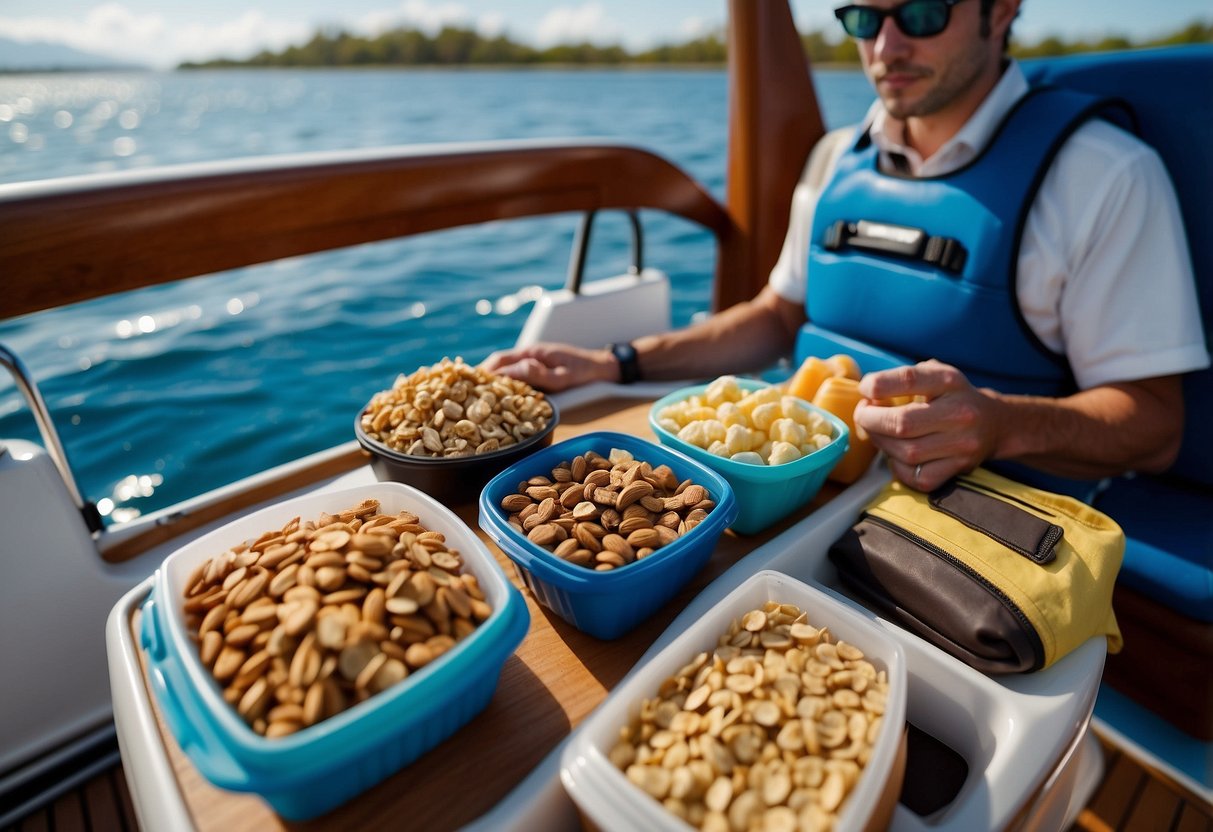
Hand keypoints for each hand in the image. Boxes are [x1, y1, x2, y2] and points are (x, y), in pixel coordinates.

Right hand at [481, 343, 618, 391]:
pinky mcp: (536, 368)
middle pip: (497, 363)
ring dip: (489, 379)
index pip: (500, 361)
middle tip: (463, 392)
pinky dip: (502, 382)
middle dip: (480, 376)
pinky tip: (496, 395)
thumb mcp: (563, 376)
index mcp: (533, 353)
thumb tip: (514, 372)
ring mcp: (532, 361)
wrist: (604, 368)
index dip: (483, 373)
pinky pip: (514, 373)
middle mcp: (529, 354)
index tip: (468, 386)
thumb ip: (539, 374)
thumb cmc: (585, 372)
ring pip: (504, 368)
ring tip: (473, 395)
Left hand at [854, 359, 1002, 490]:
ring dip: (880, 443)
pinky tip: (896, 454)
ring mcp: (962, 444)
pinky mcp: (959, 468)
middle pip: (902, 424)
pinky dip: (897, 467)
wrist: (995, 423)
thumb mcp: (935, 375)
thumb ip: (904, 379)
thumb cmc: (952, 397)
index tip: (865, 389)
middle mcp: (960, 413)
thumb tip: (866, 394)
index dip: (878, 385)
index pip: (908, 379)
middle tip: (863, 414)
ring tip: (876, 432)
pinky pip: (916, 476)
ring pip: (906, 452)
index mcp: (950, 382)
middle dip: (871, 420)